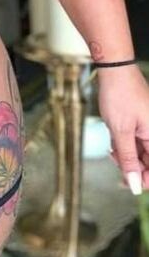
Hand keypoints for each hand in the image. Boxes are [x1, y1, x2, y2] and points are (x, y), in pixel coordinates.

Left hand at [97, 64, 148, 194]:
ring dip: (124, 154)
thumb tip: (136, 186)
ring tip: (111, 146)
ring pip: (138, 152)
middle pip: (147, 162)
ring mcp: (147, 127)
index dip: (143, 179)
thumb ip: (128, 159)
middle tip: (113, 157)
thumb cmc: (119, 96)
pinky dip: (122, 144)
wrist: (114, 70)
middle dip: (130, 165)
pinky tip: (113, 140)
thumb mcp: (121, 131)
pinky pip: (133, 141)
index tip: (127, 183)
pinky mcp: (139, 122)